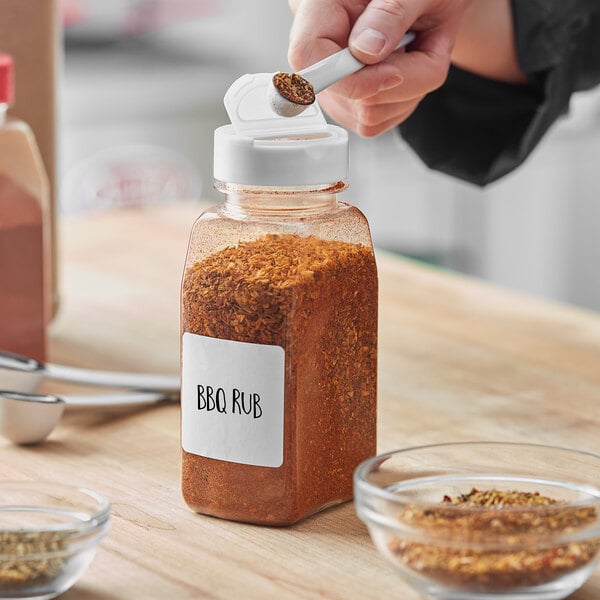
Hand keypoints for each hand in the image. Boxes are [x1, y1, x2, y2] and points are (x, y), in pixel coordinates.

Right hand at [287, 0, 472, 135]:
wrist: (429, 2)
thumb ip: (391, 15)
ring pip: (367, 116)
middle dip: (395, 81)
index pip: (308, 58)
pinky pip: (378, 123)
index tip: (392, 74)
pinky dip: (405, 101)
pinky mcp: (350, 107)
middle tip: (413, 44)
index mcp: (323, 10)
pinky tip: (407, 71)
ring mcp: (334, 85)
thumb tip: (366, 51)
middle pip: (346, 97)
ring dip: (406, 91)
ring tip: (412, 54)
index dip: (347, 78)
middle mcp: (322, 52)